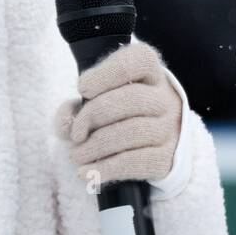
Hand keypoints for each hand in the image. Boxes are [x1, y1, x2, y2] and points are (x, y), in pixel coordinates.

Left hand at [52, 41, 183, 190]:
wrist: (153, 143)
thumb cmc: (116, 114)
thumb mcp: (96, 100)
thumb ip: (74, 107)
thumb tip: (66, 124)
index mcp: (148, 72)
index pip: (135, 62)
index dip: (104, 74)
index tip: (82, 88)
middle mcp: (164, 97)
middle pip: (130, 99)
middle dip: (92, 116)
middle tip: (75, 134)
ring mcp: (169, 128)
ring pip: (131, 133)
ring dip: (94, 147)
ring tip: (77, 155)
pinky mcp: (166, 158)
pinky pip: (134, 162)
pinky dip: (105, 168)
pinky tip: (87, 172)